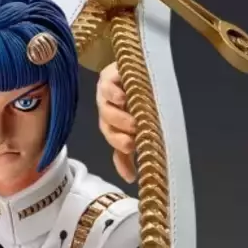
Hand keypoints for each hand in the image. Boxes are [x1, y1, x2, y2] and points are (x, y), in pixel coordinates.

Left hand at [96, 62, 135, 182]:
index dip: (119, 144)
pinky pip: (106, 83)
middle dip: (119, 131)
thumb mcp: (137, 128)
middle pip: (107, 123)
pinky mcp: (110, 73)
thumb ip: (128, 153)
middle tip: (134, 134)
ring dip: (117, 115)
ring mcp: (107, 91)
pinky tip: (123, 97)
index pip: (112, 137)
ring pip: (106, 107)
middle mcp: (107, 109)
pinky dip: (113, 92)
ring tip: (131, 119)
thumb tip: (130, 179)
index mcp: (112, 123)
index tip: (130, 148)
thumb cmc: (140, 101)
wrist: (142, 68)